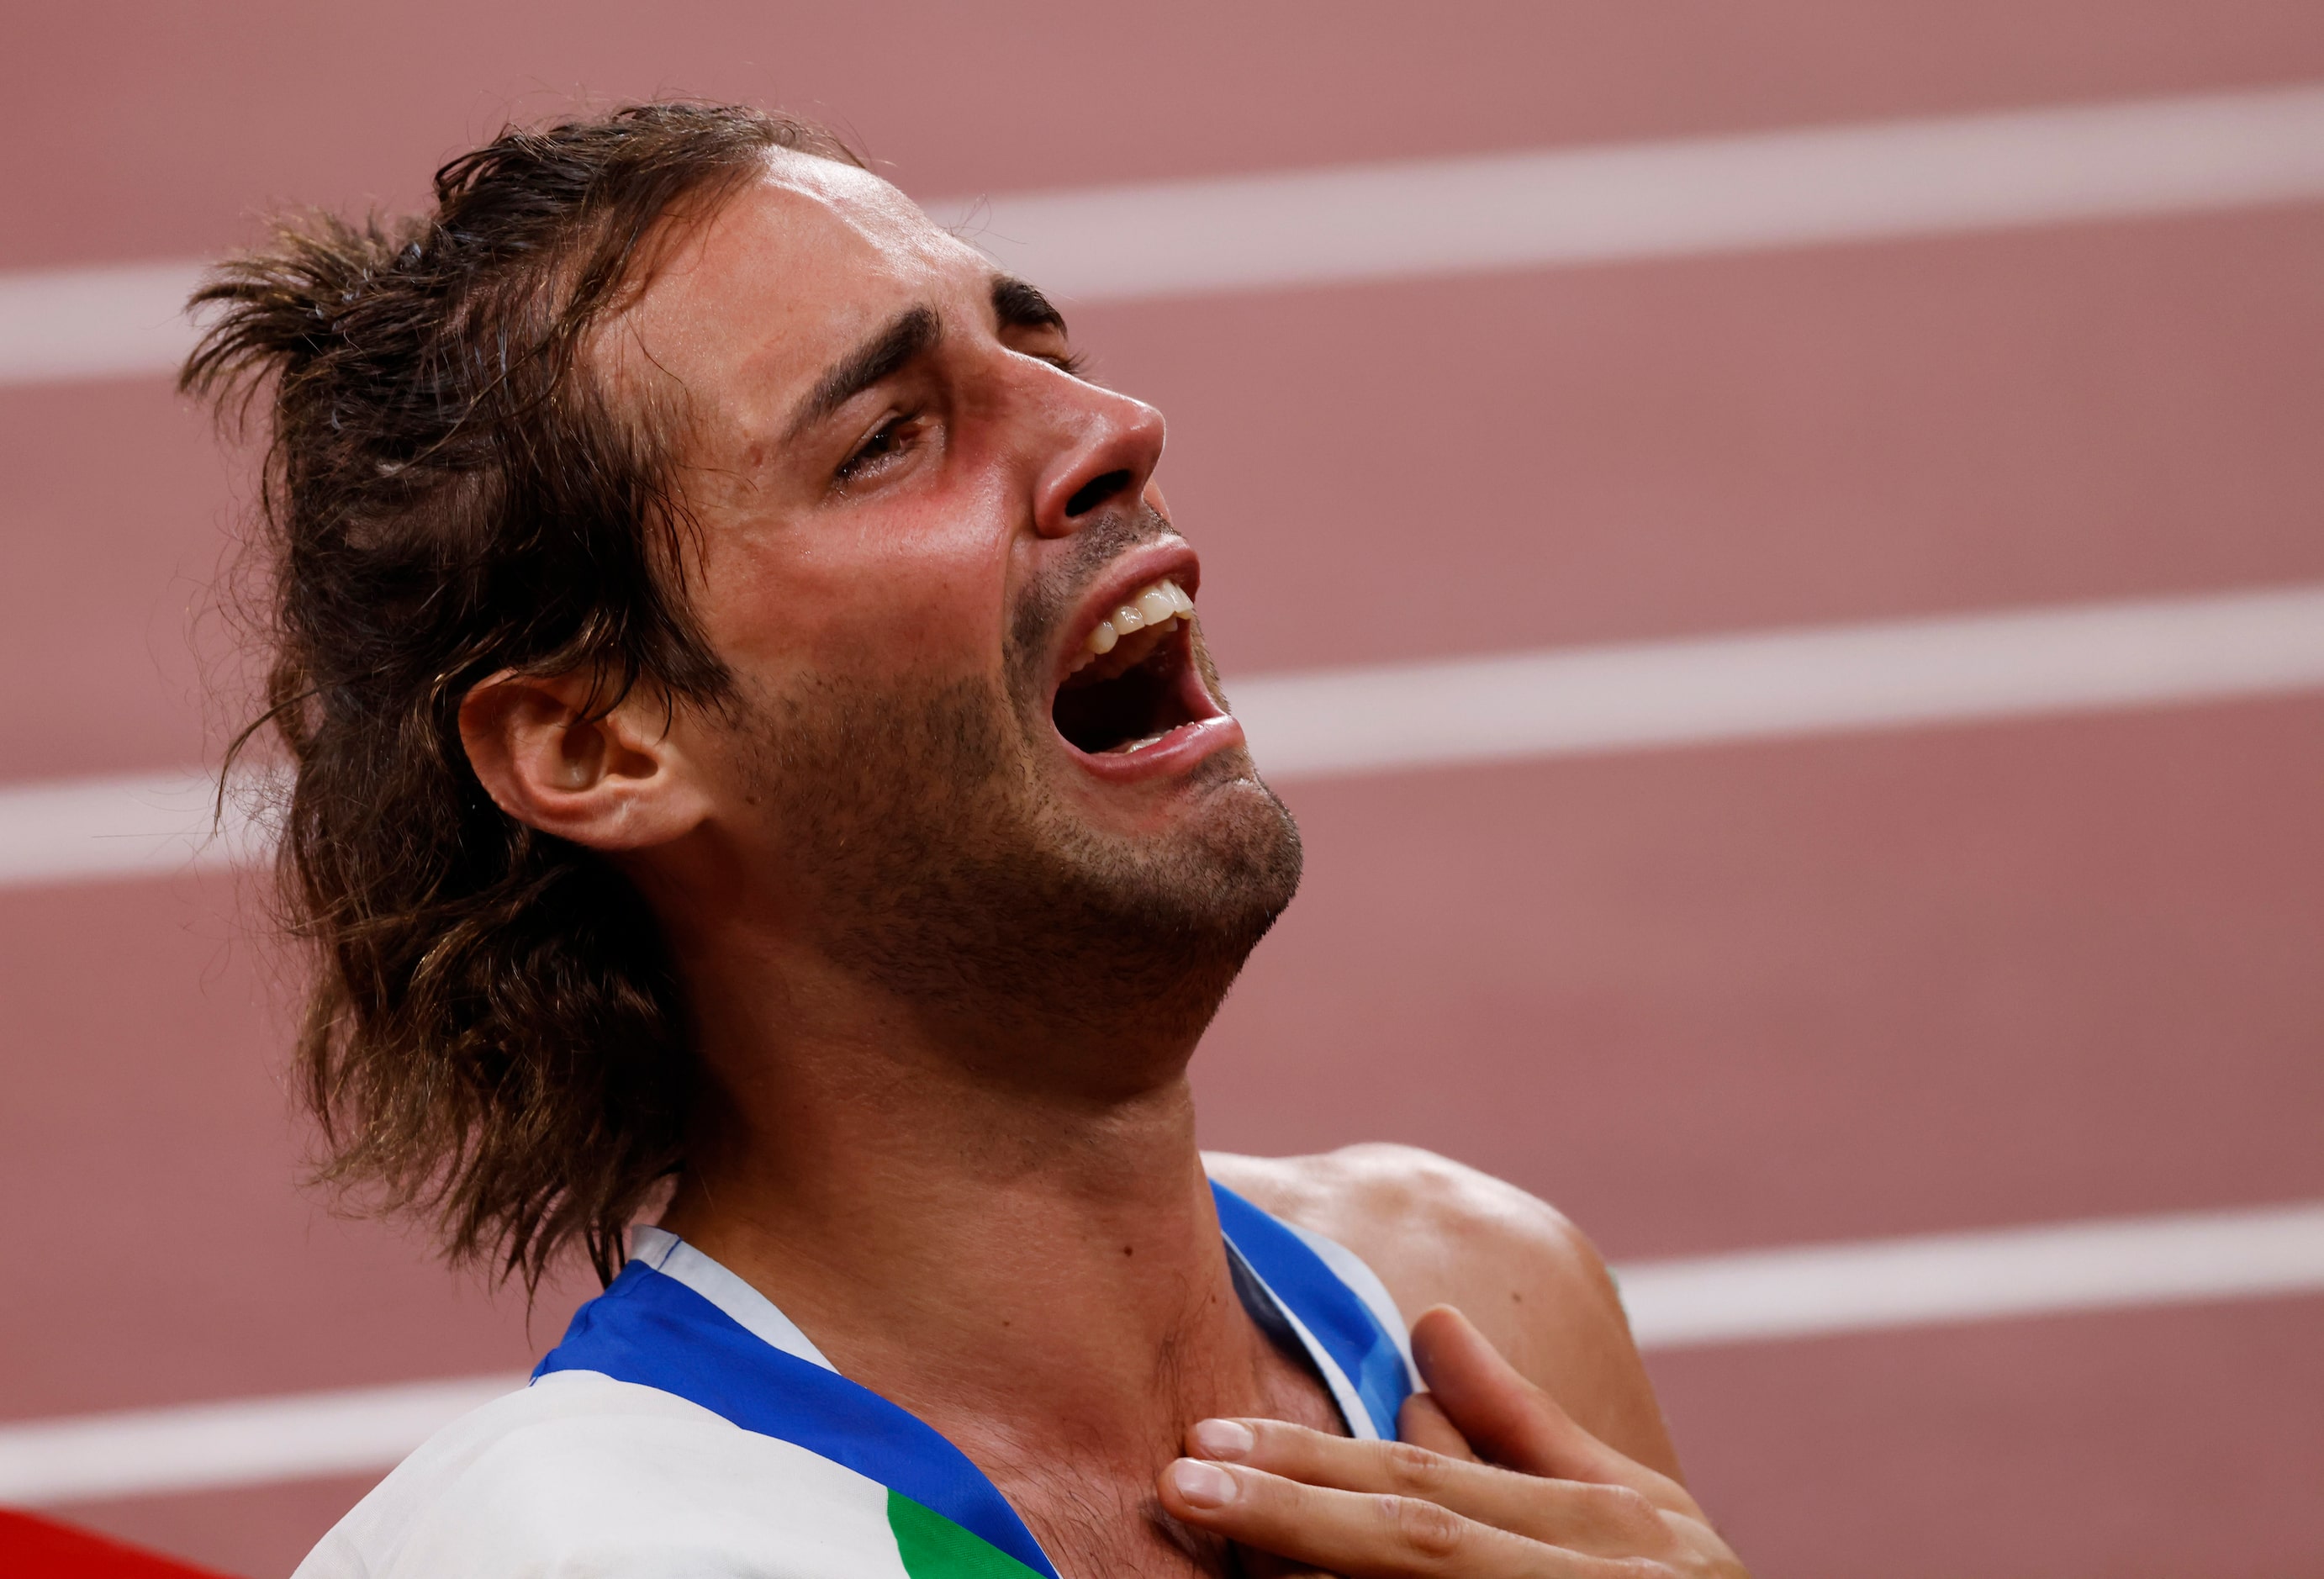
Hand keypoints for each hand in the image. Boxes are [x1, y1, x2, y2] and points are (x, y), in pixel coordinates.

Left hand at [1156, 1306, 1747, 1577]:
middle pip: (1420, 1541)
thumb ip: (1526, 1427)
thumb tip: (1430, 1327)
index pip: (1430, 1485)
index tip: (1211, 1437)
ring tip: (1218, 1545)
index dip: (1314, 1463)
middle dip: (1292, 1512)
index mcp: (1611, 1524)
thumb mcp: (1632, 1516)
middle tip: (1184, 1478)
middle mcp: (1601, 1578)